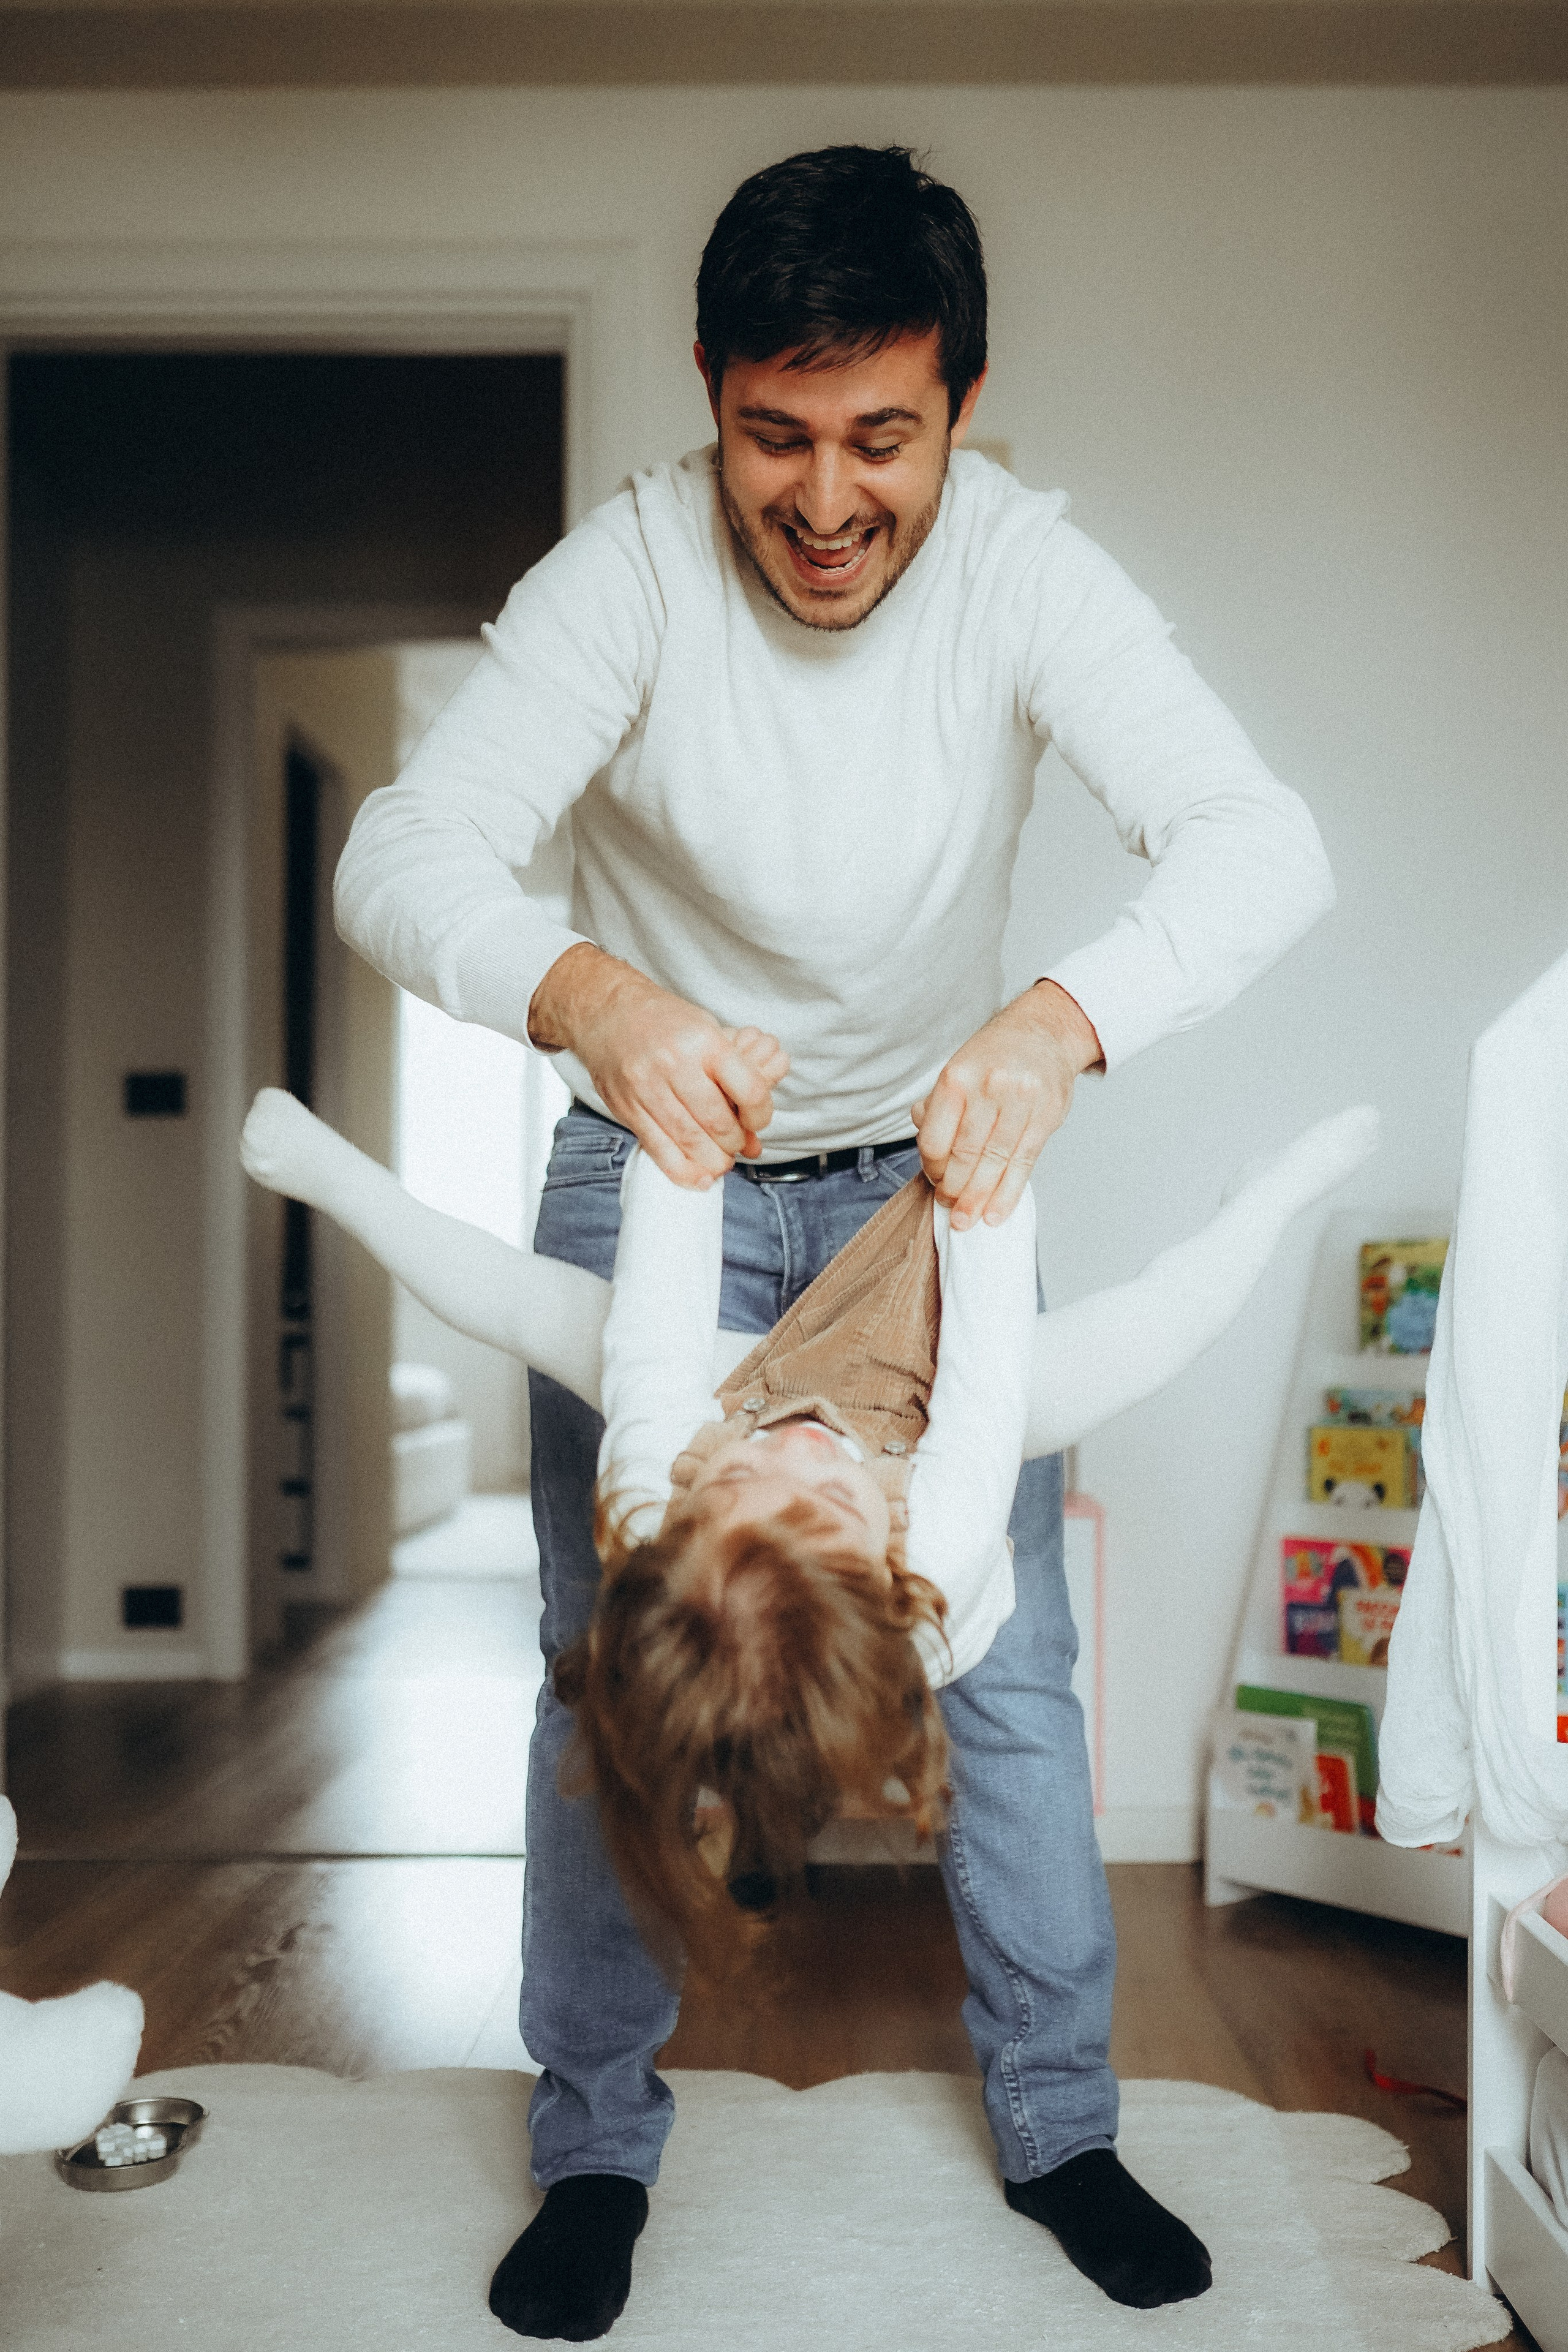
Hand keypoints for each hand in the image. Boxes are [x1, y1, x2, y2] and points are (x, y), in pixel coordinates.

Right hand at [528, 943, 789, 1187]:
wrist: (607, 1011)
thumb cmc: (666, 1023)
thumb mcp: (708, 1034)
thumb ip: (734, 1082)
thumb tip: (754, 1143)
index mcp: (704, 1041)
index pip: (749, 1090)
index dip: (761, 1115)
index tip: (756, 1121)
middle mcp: (674, 1064)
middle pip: (718, 1122)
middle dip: (734, 1142)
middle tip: (737, 1144)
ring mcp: (645, 1087)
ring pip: (688, 1140)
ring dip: (712, 1159)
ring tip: (721, 1161)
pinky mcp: (625, 1106)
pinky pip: (657, 1149)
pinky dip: (683, 1170)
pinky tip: (700, 1177)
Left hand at [913, 981, 1102, 1229]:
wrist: (1044, 1032)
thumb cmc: (995, 1056)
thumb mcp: (958, 1069)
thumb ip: (938, 1107)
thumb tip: (927, 1149)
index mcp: (957, 1076)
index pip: (936, 1138)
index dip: (932, 1168)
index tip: (935, 1181)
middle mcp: (989, 1087)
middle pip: (965, 1154)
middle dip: (954, 1189)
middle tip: (950, 1208)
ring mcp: (1022, 1100)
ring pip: (995, 1162)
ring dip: (978, 1198)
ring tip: (967, 1220)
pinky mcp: (1047, 1115)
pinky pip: (1024, 1163)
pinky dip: (1008, 1193)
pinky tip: (996, 1213)